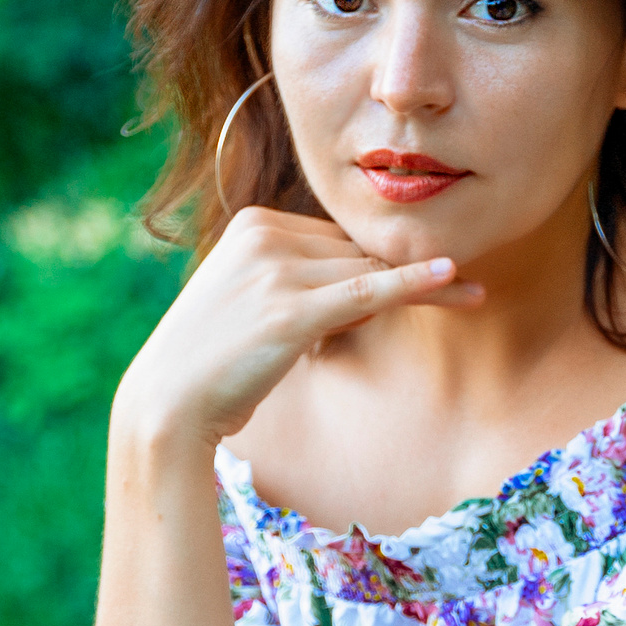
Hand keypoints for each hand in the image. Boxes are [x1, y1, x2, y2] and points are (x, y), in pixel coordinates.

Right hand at [113, 207, 481, 450]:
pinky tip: (453, 276)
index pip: (336, 237)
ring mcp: (277, 271)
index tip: (394, 293)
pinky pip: (369, 291)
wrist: (169, 403)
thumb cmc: (215, 360)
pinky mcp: (291, 311)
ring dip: (405, 297)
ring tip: (456, 299)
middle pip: (356, 251)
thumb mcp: (252, 299)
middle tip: (426, 300)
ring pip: (369, 272)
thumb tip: (366, 275)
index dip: (360, 272)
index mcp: (254, 222)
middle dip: (382, 288)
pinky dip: (415, 284)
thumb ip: (297, 274)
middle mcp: (264, 235)